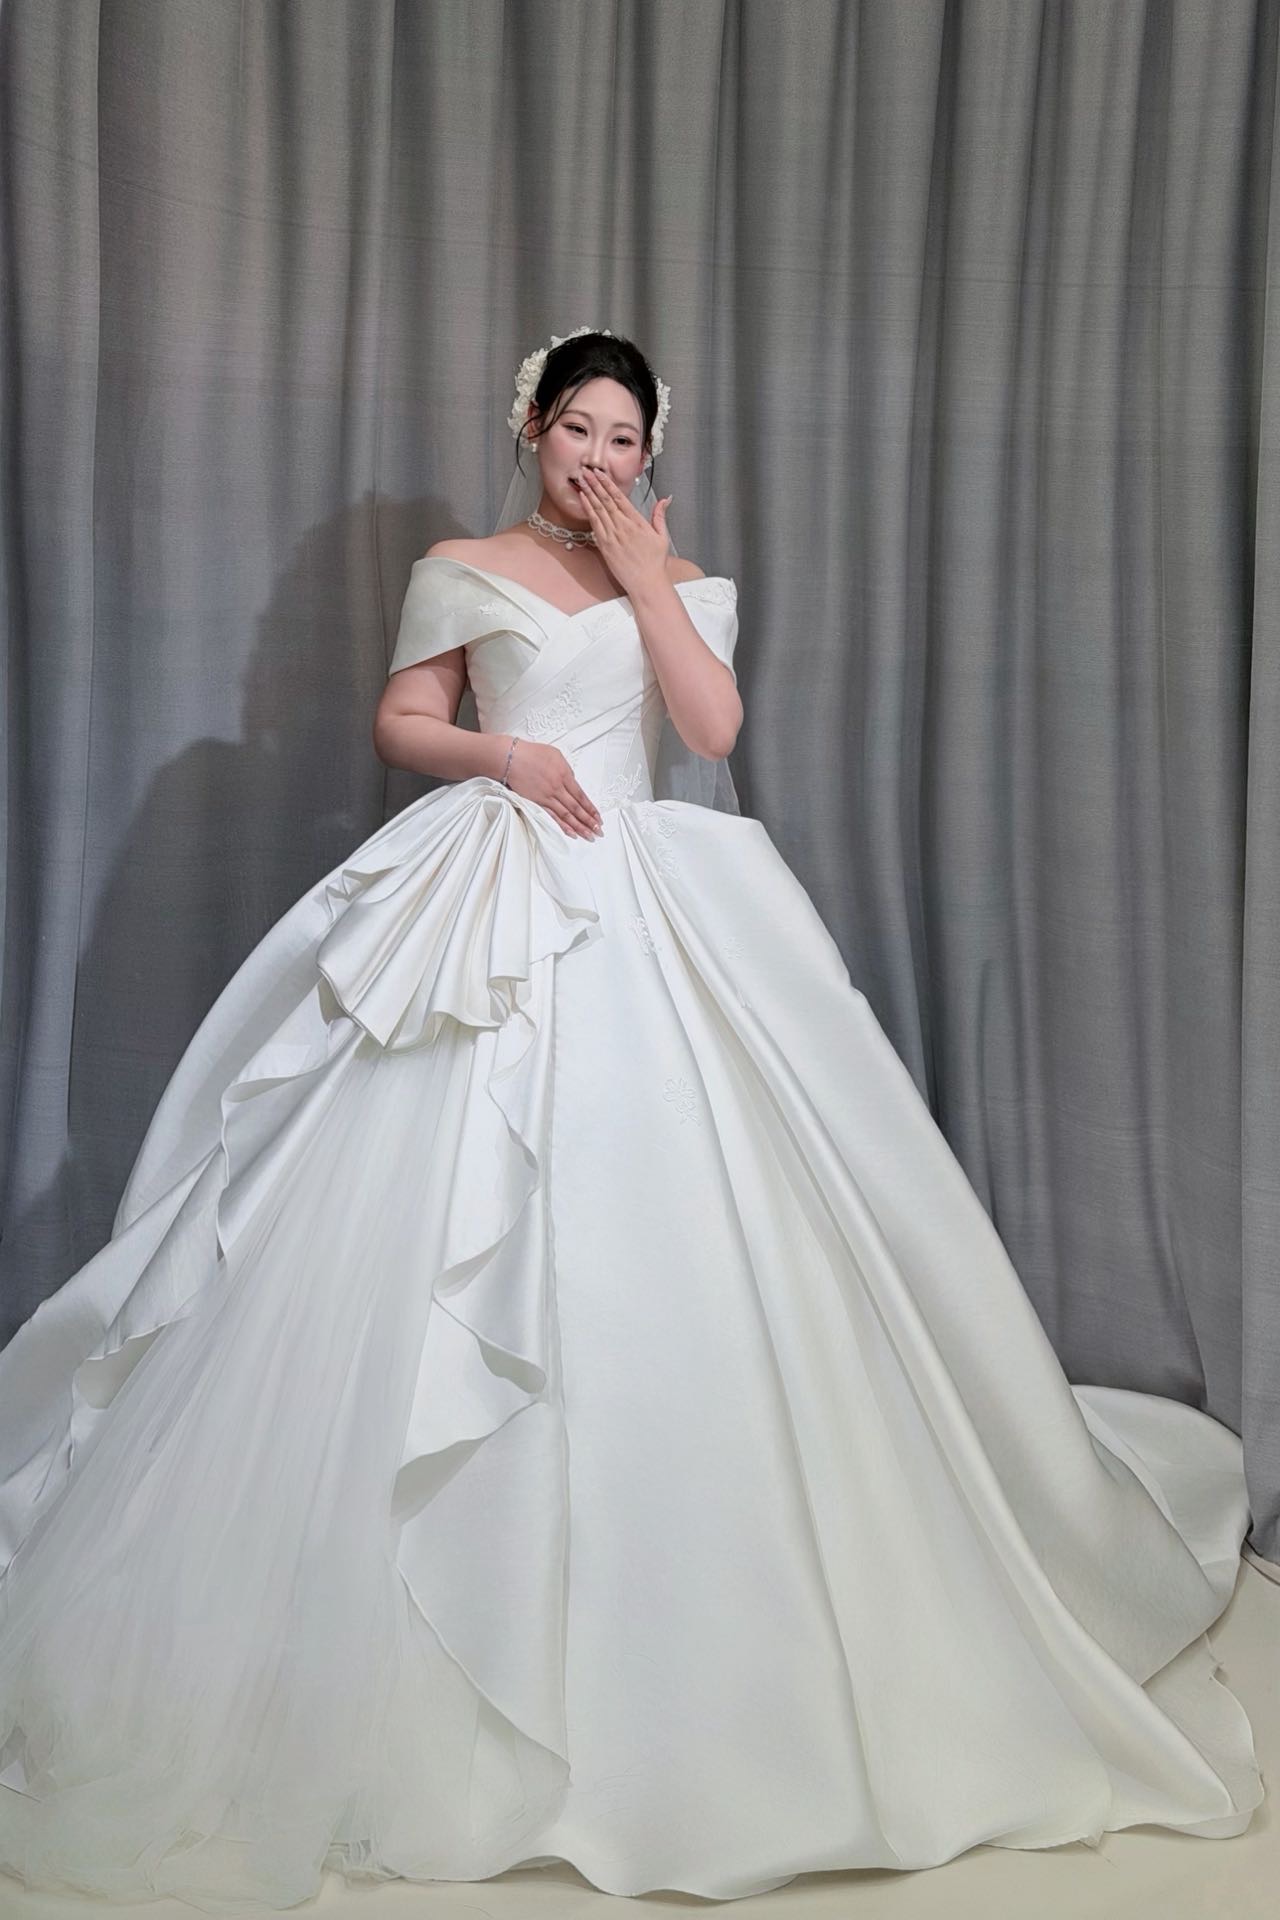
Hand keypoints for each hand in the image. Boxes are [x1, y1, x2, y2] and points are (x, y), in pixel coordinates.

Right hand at [502, 738, 602, 838]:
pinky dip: (563, 826)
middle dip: (589, 821)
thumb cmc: (532, 753)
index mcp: (565, 775)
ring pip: (567, 816)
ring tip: (589, 836)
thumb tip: (572, 781)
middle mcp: (558, 788)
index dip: (591, 809)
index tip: (598, 817)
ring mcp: (547, 797)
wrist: (512, 758)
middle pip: (577, 809)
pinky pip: (553, 817)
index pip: (582, 796)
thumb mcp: (556, 755)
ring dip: (579, 827)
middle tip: (599, 831)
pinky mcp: (537, 802)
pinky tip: (571, 833)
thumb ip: (567, 770)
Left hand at [575, 468, 672, 598]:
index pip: (619, 498)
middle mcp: (623, 527)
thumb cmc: (654, 563)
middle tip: (586, 470)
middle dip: (595, 484)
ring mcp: (613, 536)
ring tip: (582, 480)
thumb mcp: (662, 536)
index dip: (608, 484)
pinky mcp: (605, 546)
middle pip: (606, 500)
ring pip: (598, 510)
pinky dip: (588, 510)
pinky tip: (584, 500)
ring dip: (589, 493)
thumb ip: (660, 515)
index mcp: (637, 522)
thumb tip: (665, 499)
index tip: (600, 473)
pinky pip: (594, 524)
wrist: (646, 583)